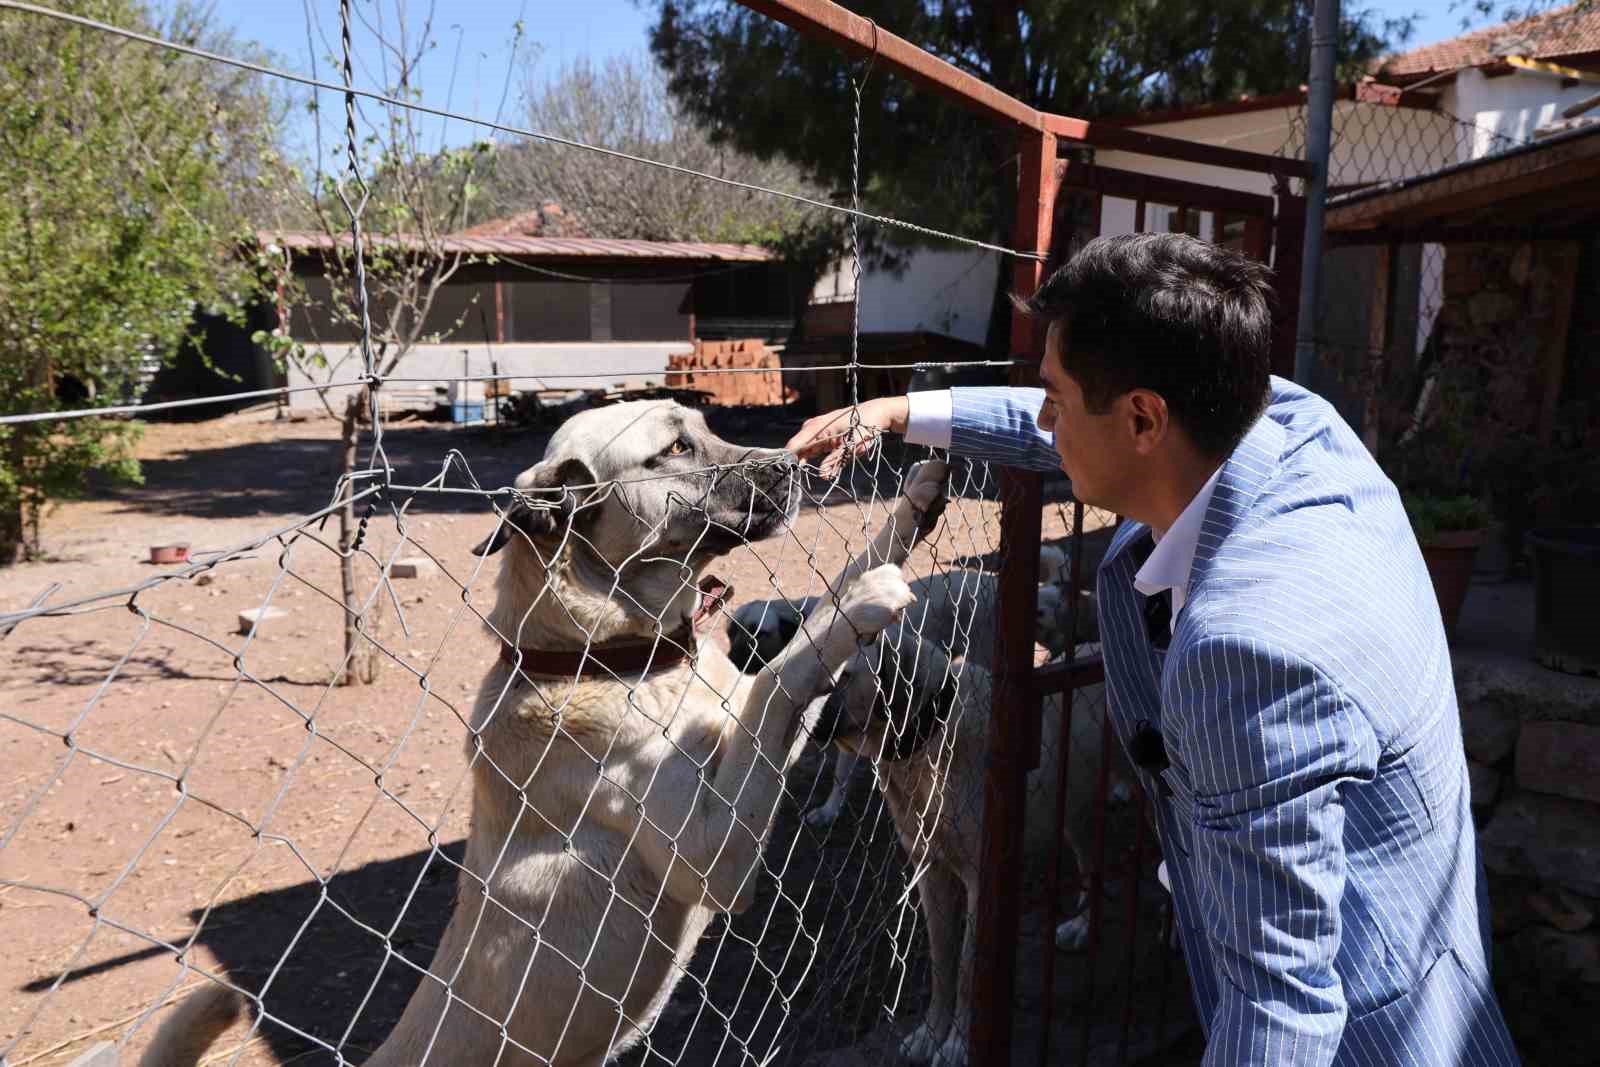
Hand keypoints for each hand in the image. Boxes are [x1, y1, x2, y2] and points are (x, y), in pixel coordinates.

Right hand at [785, 396, 909, 475]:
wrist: (873, 414)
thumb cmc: (863, 427)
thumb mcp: (851, 446)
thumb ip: (835, 461)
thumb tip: (822, 476)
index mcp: (815, 428)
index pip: (793, 446)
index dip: (787, 461)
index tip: (784, 475)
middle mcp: (812, 429)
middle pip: (796, 449)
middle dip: (794, 464)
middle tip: (793, 480)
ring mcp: (816, 432)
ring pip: (804, 451)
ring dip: (804, 463)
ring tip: (801, 475)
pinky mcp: (821, 437)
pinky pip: (812, 450)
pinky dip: (813, 459)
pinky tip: (814, 468)